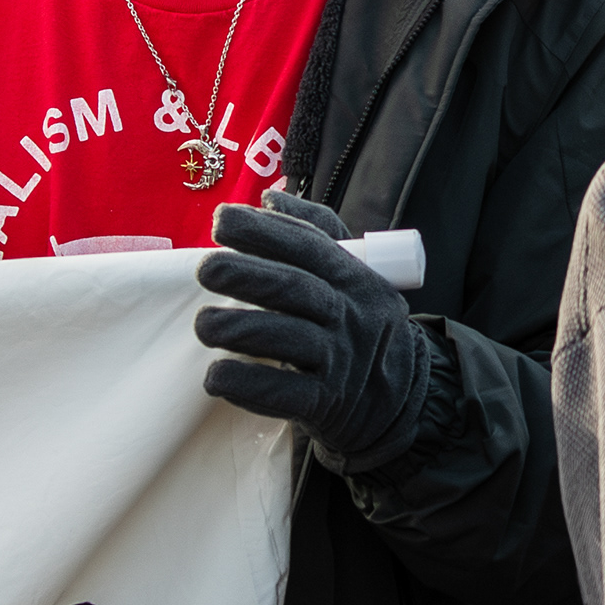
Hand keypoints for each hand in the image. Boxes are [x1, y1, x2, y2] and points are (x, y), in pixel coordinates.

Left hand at [195, 190, 437, 478]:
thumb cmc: (359, 326)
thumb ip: (317, 232)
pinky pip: (283, 394)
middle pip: (296, 289)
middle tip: (205, 268)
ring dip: (237, 330)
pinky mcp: (325, 405)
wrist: (400, 400)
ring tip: (203, 323)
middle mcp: (352, 317)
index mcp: (357, 278)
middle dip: (246, 274)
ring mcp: (341, 363)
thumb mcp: (354, 275)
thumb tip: (270, 199)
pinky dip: (246, 385)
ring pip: (287, 340)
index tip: (221, 220)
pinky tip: (217, 375)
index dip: (264, 231)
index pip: (311, 245)